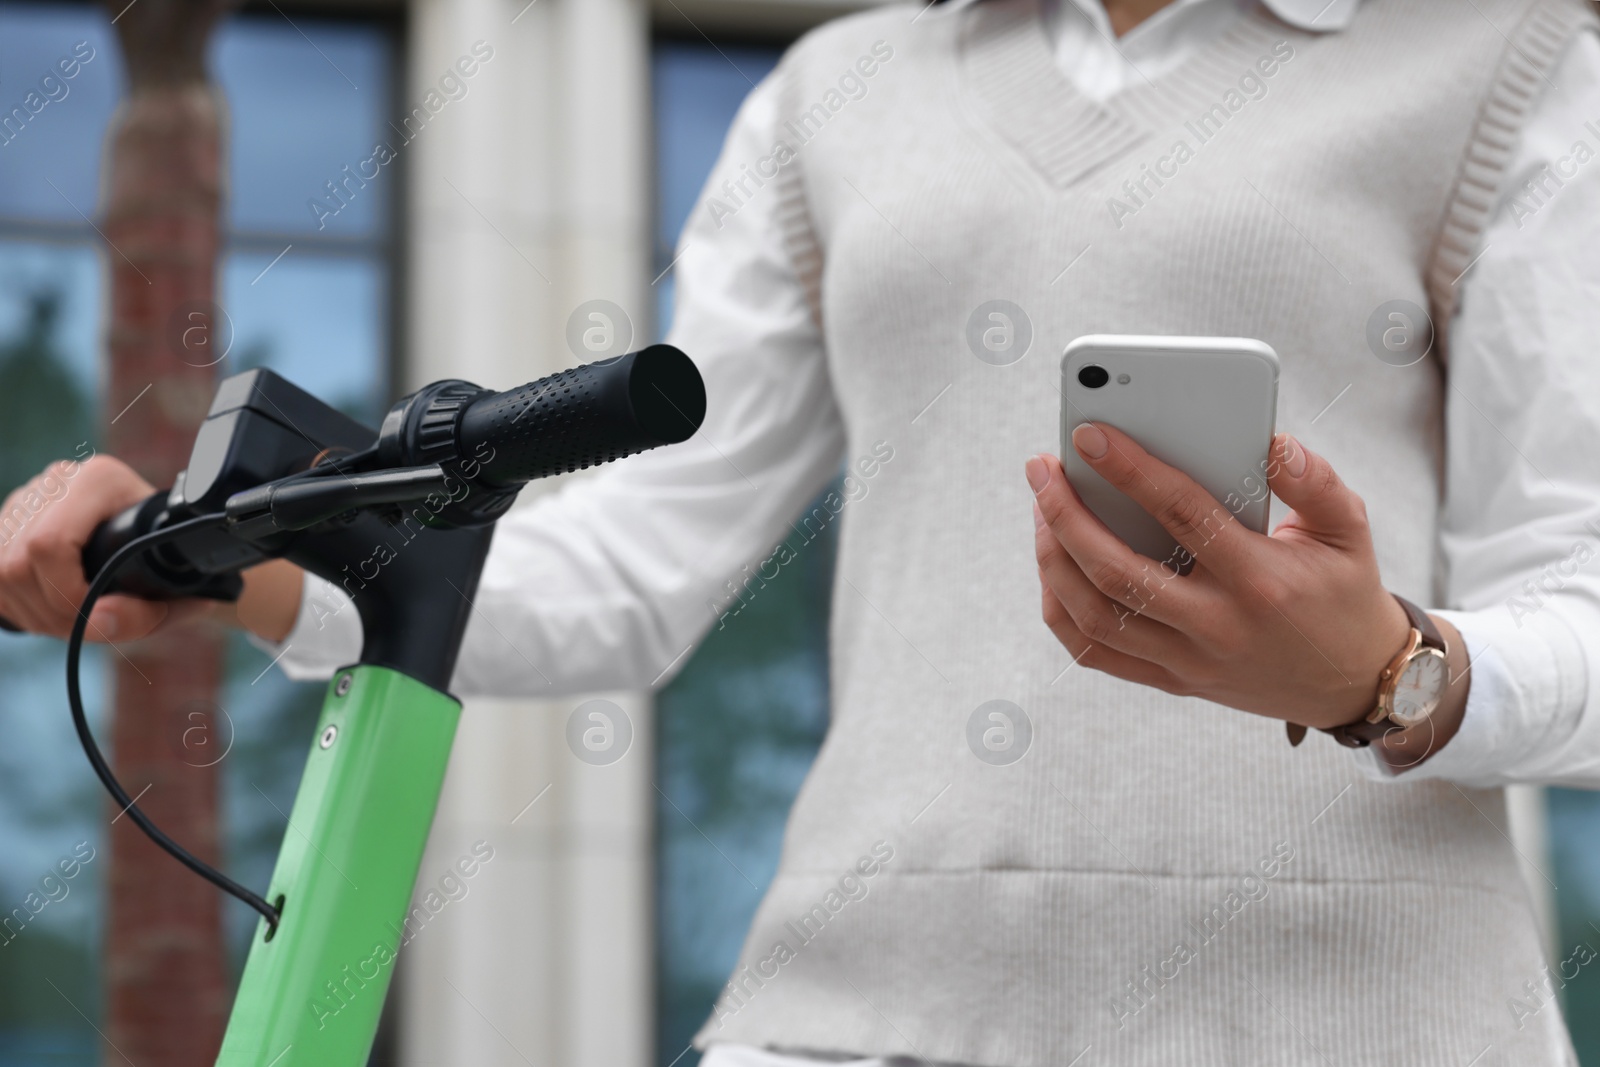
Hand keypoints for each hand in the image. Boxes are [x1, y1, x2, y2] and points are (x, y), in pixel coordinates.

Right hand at [0, 455, 301, 642]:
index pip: (51, 544)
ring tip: (80, 623)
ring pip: (2, 575)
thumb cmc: (167, 547)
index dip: (69, 594)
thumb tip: (117, 620)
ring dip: (39, 616)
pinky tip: (54, 612)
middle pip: (20, 567)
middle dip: (58, 615)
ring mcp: (22, 503)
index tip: (108, 617)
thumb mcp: (176, 568)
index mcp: (98, 480)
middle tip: (99, 630)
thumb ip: (159, 600)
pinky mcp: (6, 526)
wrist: (155, 526)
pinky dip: (24, 608)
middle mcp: (53, 484)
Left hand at [1028, 424, 1421, 732]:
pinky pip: (1093, 653)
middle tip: (1040, 468)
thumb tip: (1270, 441)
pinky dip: (1060, 608)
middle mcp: (1217, 626)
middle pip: (1118, 573)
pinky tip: (1052, 563)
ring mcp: (1188, 660)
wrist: (1354, 683)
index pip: (1183, 515)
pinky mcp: (1171, 681)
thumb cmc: (1343, 592)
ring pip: (1094, 617)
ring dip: (1052, 559)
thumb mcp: (1349, 530)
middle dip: (1066, 515)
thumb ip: (1314, 481)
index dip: (1130, 469)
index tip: (1089, 434)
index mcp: (1261, 580)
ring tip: (1041, 508)